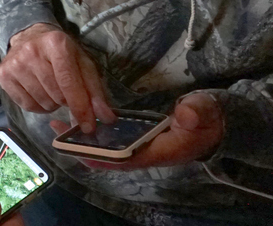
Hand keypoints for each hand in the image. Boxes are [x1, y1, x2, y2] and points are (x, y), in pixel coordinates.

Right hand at [0, 23, 114, 132]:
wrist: (28, 36)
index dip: (81, 108)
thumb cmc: (60, 52)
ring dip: (53, 103)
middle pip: (57, 95)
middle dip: (67, 102)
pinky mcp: (3, 75)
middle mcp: (31, 52)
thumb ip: (95, 89)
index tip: (89, 127)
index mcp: (57, 44)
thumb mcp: (82, 63)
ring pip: (43, 103)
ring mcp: (14, 64)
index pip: (69, 83)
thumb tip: (105, 117)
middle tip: (67, 93)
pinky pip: (27, 106)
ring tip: (51, 89)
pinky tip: (39, 92)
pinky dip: (38, 106)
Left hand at [52, 92, 223, 169]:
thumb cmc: (208, 121)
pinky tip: (79, 120)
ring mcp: (140, 146)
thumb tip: (184, 114)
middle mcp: (145, 153)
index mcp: (158, 152)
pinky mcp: (138, 138)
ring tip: (60, 125)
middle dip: (83, 148)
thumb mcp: (205, 114)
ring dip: (85, 140)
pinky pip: (112, 140)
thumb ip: (196, 114)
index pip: (124, 158)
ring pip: (107, 148)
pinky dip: (95, 133)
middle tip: (57, 131)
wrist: (215, 124)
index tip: (76, 148)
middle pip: (108, 156)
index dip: (100, 156)